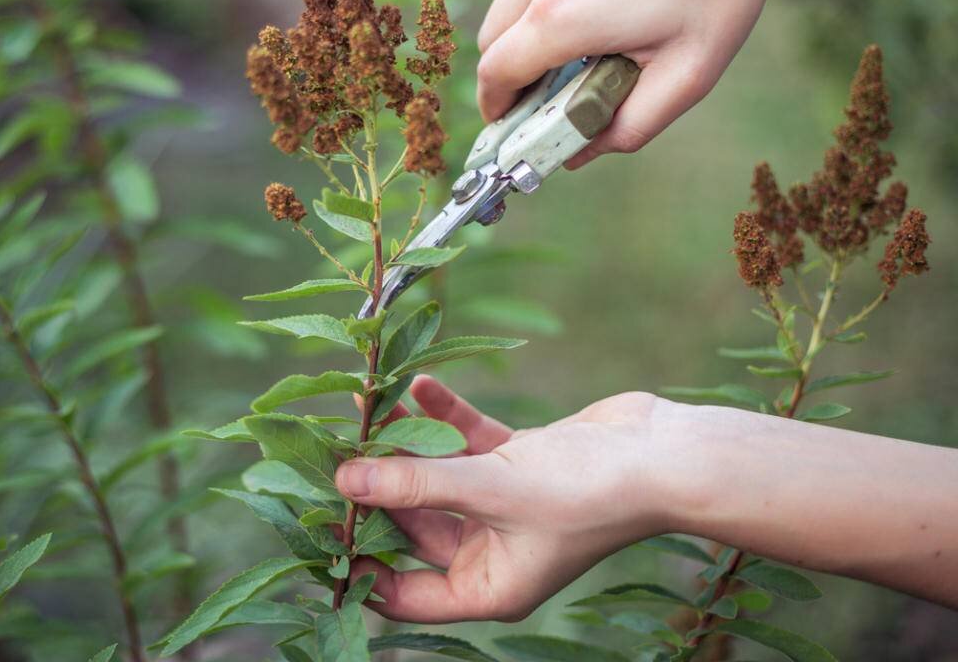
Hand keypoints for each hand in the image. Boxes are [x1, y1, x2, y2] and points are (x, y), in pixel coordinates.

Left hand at [338, 378, 957, 621]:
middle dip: (376, 488)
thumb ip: (414, 482)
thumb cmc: (586, 491)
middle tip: (330, 450)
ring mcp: (504, 505)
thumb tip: (344, 482)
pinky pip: (466, 444)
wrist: (663, 453)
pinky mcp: (518, 463)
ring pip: (436, 478)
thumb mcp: (488, 489)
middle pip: (412, 526)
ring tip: (365, 408)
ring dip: (407, 445)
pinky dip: (444, 418)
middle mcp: (491, 551)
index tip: (317, 523)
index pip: (402, 592)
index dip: (358, 562)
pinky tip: (417, 388)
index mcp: (486, 586)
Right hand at [476, 0, 850, 168]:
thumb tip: (580, 154)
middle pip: (490, 37)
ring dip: (524, 24)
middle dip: (509, 70)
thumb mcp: (689, 73)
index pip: (495, 75)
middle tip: (546, 87)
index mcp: (562, 16)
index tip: (508, 121)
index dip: (496, 106)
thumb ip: (629, 127)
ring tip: (578, 32)